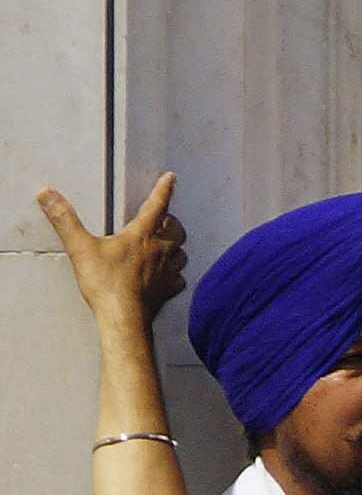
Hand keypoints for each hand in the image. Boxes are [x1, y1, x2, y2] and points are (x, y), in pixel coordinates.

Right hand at [39, 174, 180, 329]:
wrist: (123, 317)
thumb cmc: (106, 283)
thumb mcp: (81, 248)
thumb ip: (65, 220)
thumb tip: (48, 195)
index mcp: (142, 235)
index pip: (157, 204)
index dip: (164, 189)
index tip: (170, 178)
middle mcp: (160, 250)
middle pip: (176, 229)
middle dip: (171, 221)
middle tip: (164, 219)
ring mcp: (167, 271)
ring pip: (181, 253)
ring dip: (176, 247)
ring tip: (166, 246)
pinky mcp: (167, 290)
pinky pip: (177, 279)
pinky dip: (174, 274)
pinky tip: (167, 277)